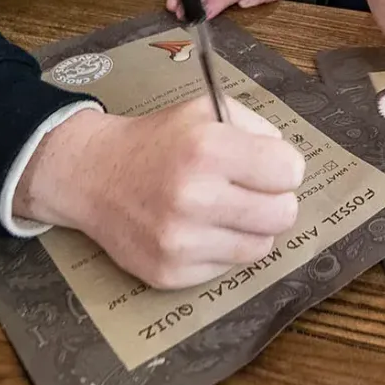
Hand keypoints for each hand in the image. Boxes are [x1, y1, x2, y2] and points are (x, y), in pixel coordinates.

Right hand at [13, 98, 305, 289]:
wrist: (93, 175)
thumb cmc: (159, 141)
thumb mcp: (206, 111)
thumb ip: (257, 129)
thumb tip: (291, 167)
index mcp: (207, 148)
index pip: (290, 171)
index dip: (284, 166)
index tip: (268, 165)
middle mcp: (193, 197)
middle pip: (283, 214)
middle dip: (274, 199)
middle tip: (251, 191)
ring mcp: (180, 241)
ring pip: (261, 247)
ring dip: (250, 228)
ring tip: (224, 209)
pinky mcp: (170, 273)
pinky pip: (227, 267)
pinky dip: (221, 249)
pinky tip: (198, 229)